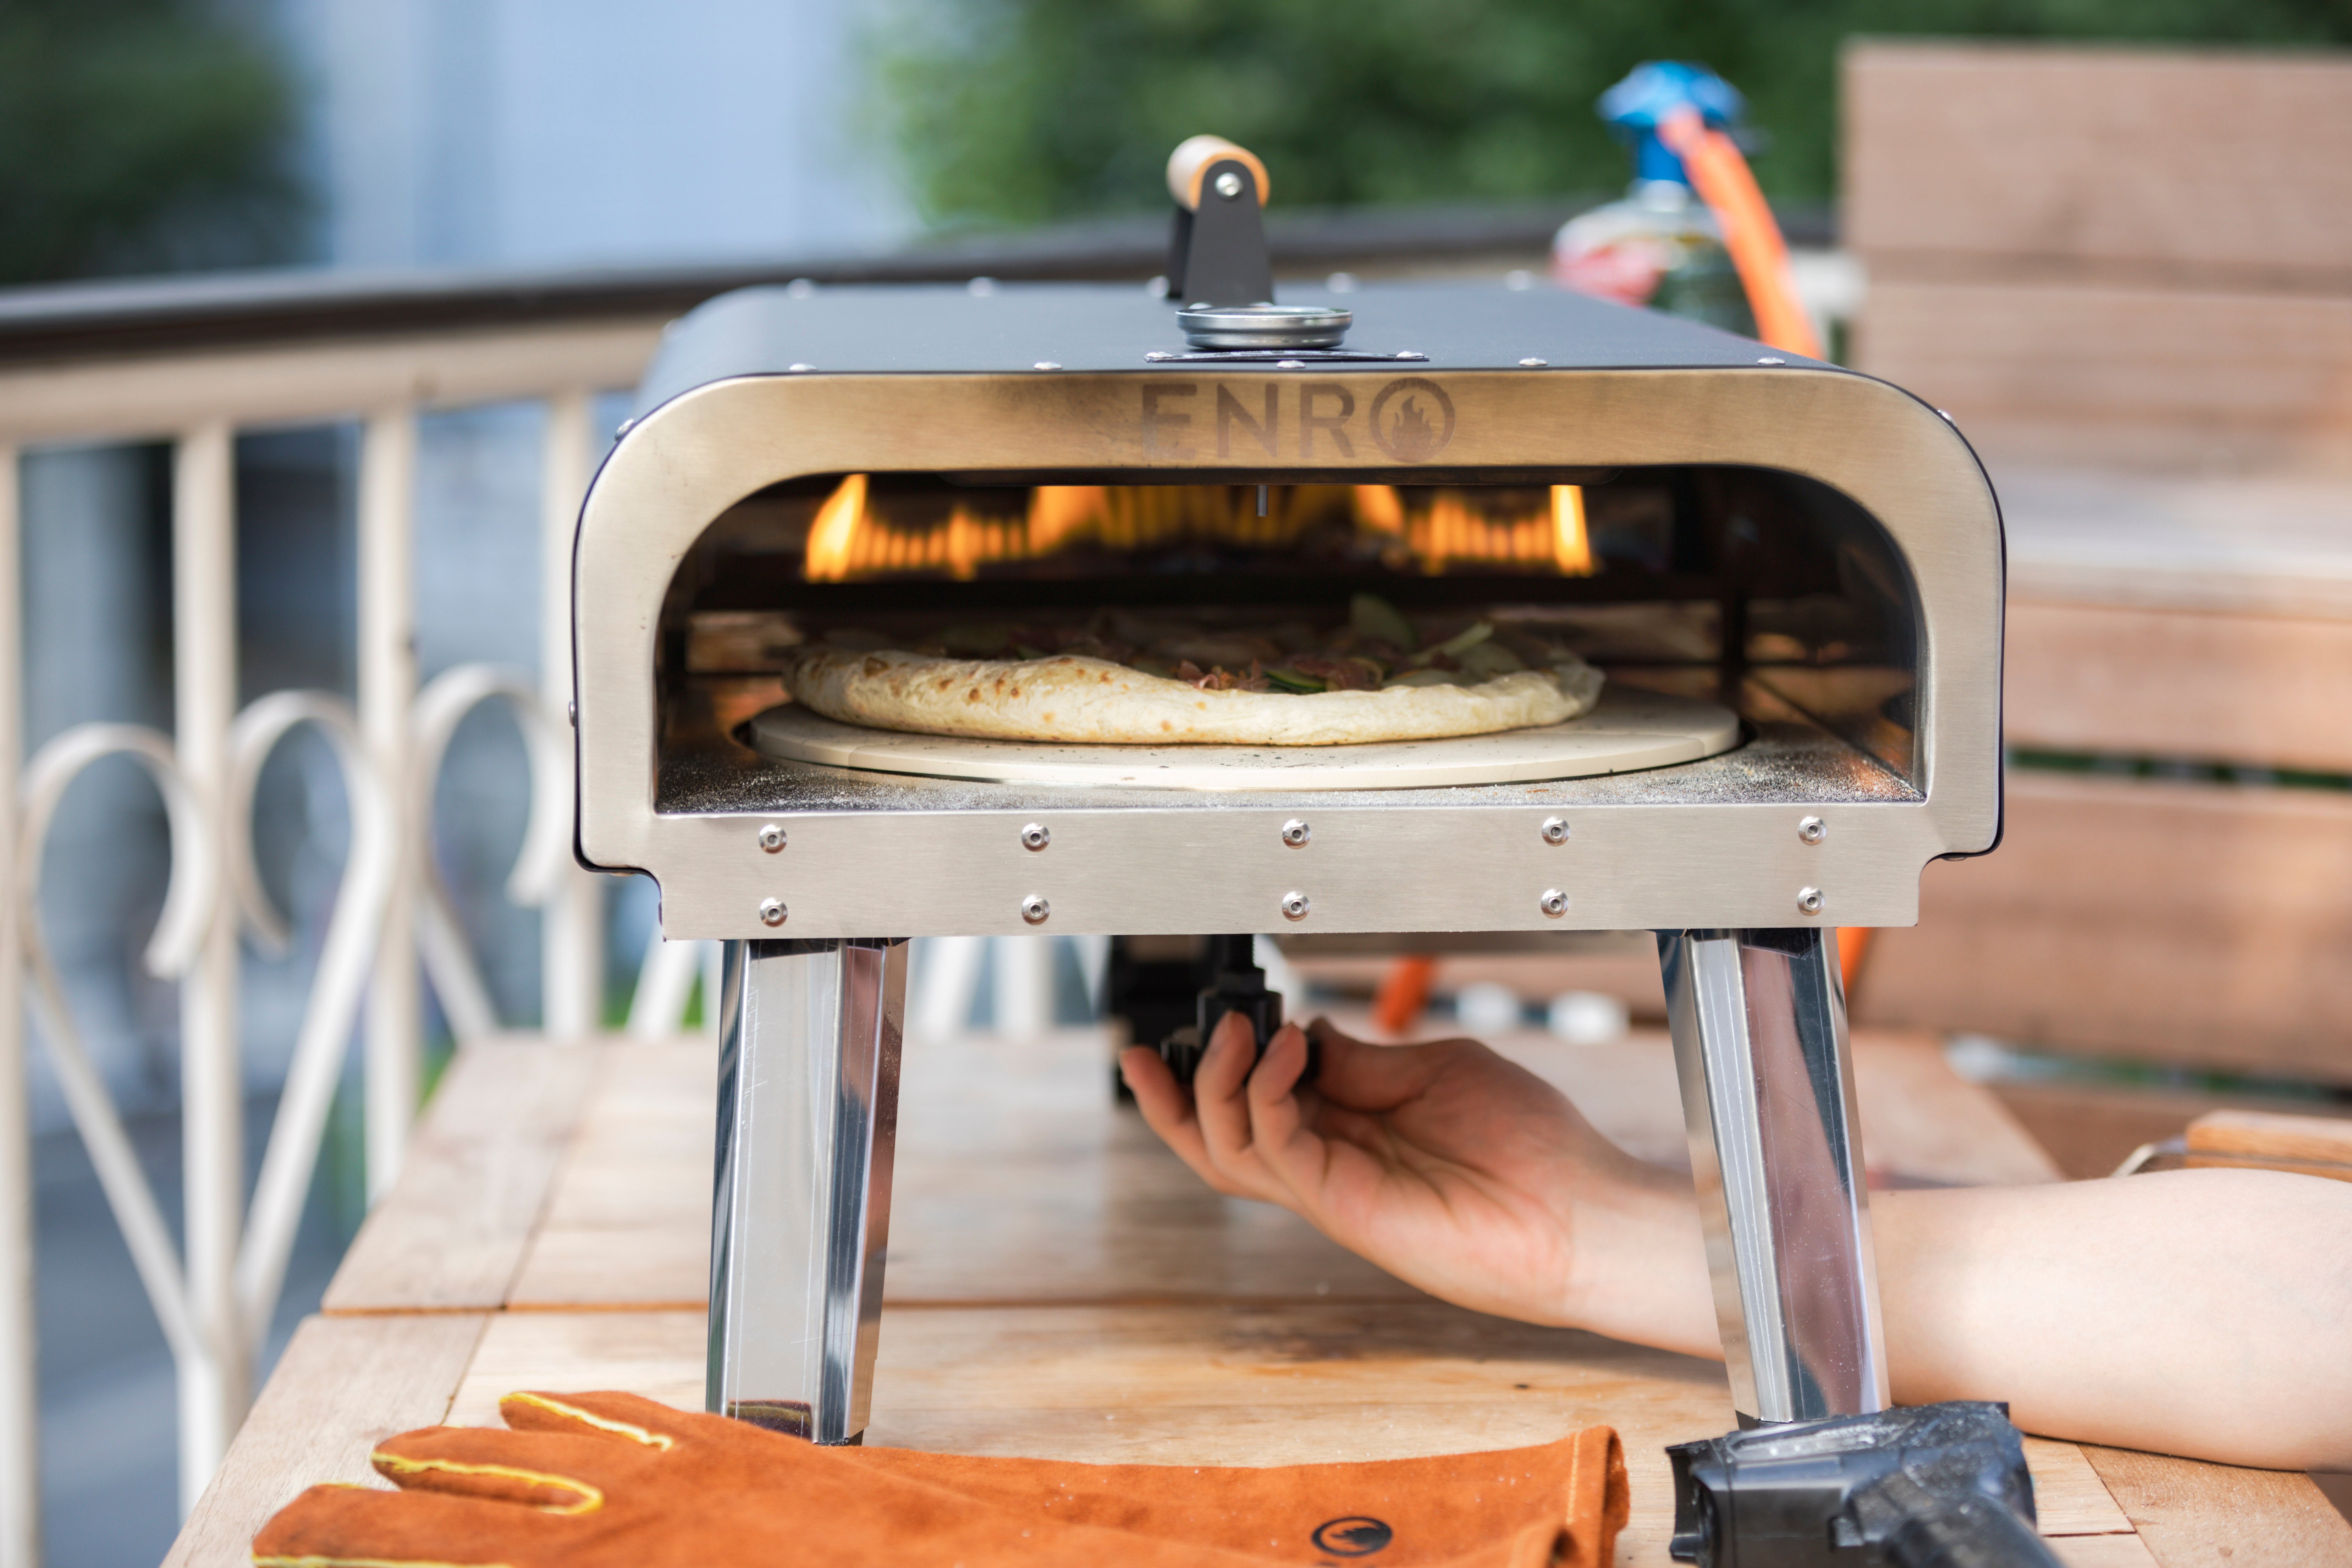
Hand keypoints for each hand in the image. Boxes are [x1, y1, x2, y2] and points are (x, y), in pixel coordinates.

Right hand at [1120, 1014, 1715, 1355]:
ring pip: (1229, 1151)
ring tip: (1237, 1033)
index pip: (1260, 1103)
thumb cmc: (1529, 1145)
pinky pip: (1276, 1150)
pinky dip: (1266, 1096)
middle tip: (1148, 1050)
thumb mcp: (1437, 1072)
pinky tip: (1287, 1053)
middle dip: (1172, 1099)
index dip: (1225, 1066)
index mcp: (1351, 1130)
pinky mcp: (1341, 1205)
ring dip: (1217, 1085)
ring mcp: (1330, 1190)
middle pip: (1219, 1142)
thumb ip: (1364, 1061)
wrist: (1579, 1211)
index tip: (1216, 1018)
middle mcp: (1329, 1165)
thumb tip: (1306, 1033)